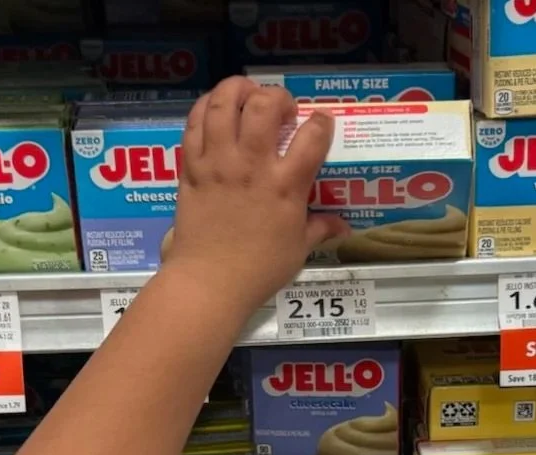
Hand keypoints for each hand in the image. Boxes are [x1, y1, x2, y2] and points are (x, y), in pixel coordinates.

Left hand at [166, 77, 347, 315]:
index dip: (322, 122)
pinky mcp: (192, 167)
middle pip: (265, 105)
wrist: (209, 283)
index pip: (312, 137)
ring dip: (238, 90)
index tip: (321, 123)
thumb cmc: (259, 270)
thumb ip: (320, 229)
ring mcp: (218, 163)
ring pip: (225, 104)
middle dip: (278, 96)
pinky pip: (195, 123)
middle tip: (281, 108)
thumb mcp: (298, 250)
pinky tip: (217, 110)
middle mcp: (252, 165)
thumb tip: (344, 227)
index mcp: (285, 186)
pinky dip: (206, 108)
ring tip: (247, 95)